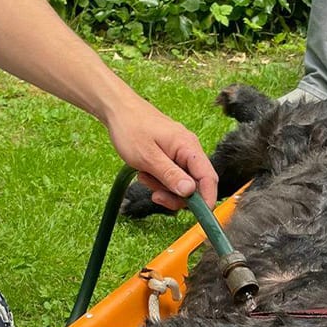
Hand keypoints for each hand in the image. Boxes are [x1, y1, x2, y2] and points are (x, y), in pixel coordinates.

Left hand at [103, 91, 218, 210]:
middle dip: (176, 195)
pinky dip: (158, 180)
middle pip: (195, 185)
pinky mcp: (170, 156)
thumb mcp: (148, 157)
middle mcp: (189, 150)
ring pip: (181, 183)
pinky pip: (171, 176)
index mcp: (188, 147)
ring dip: (163, 187)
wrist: (118, 110)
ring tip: (145, 176)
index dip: (207, 199)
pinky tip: (144, 172)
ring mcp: (179, 153)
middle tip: (155, 195)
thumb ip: (170, 175)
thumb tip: (189, 192)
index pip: (208, 177)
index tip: (200, 216)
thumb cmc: (131, 128)